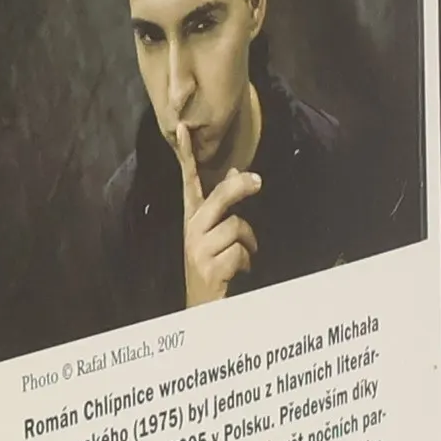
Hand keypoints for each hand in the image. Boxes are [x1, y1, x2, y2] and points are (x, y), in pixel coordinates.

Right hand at [178, 124, 259, 306]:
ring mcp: (197, 250)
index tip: (183, 128)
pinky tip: (238, 273)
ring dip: (249, 243)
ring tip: (243, 257)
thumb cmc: (213, 270)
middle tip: (258, 182)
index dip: (186, 155)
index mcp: (192, 219)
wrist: (202, 311)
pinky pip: (240, 252)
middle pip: (219, 197)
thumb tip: (235, 173)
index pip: (189, 182)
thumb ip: (223, 207)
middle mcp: (190, 231)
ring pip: (236, 227)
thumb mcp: (215, 236)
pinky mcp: (208, 268)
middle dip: (240, 187)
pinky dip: (246, 262)